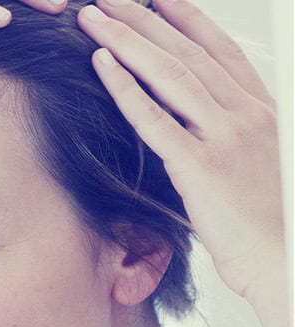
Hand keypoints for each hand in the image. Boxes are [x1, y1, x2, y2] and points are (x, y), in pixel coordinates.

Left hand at [79, 0, 283, 303]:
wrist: (287, 262)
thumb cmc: (272, 223)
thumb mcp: (259, 165)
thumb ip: (234, 136)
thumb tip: (202, 124)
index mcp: (262, 111)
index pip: (219, 50)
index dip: (185, 18)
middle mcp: (246, 115)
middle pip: (187, 52)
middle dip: (143, 18)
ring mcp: (225, 138)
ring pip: (169, 73)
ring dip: (125, 39)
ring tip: (91, 16)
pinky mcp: (200, 167)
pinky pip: (154, 118)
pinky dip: (125, 87)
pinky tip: (100, 63)